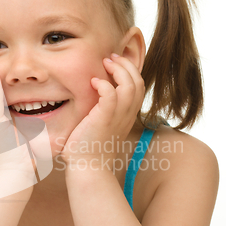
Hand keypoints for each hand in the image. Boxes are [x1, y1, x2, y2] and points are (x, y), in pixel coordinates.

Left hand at [60, 54, 144, 168]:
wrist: (87, 168)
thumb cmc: (88, 149)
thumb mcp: (100, 126)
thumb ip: (101, 112)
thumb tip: (89, 100)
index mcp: (127, 116)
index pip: (139, 87)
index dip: (130, 71)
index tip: (115, 63)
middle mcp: (126, 115)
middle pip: (138, 82)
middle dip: (126, 65)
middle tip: (111, 58)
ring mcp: (117, 117)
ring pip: (130, 86)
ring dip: (118, 70)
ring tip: (105, 63)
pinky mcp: (104, 119)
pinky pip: (112, 95)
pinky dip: (104, 84)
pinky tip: (93, 82)